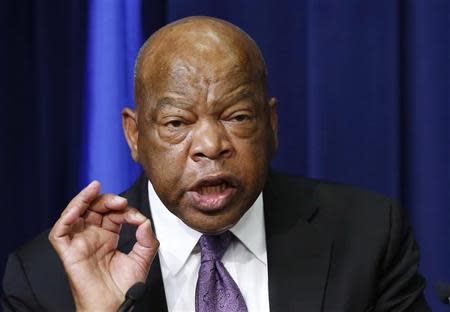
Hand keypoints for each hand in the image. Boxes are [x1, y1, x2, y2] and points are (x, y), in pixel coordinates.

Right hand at [49, 181, 158, 311]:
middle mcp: (92, 236)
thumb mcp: (143, 258)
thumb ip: (148, 239)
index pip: (111, 213)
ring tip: (94, 189)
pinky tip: (78, 209)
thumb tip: (145, 221)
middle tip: (120, 201)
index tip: (135, 216)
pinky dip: (66, 218)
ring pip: (73, 213)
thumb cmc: (124, 287)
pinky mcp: (68, 253)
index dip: (123, 209)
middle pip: (92, 208)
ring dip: (83, 199)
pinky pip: (59, 232)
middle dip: (105, 199)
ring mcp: (79, 243)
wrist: (114, 307)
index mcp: (107, 236)